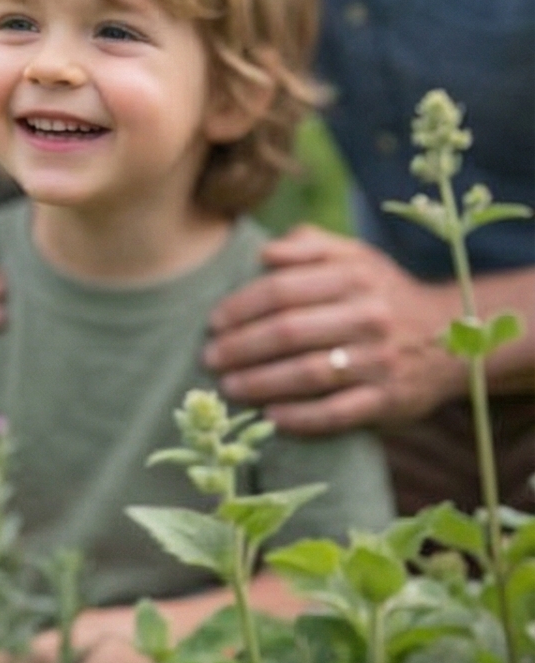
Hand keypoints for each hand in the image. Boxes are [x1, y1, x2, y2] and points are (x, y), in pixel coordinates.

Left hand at [202, 225, 465, 434]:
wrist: (451, 336)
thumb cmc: (380, 293)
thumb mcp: (353, 256)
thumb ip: (307, 245)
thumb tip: (263, 252)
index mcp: (353, 276)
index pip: (281, 290)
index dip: (240, 307)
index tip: (212, 322)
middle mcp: (368, 316)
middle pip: (289, 332)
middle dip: (241, 347)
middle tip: (210, 358)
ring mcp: (381, 360)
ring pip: (309, 373)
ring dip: (261, 383)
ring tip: (229, 387)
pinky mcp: (390, 399)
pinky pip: (339, 412)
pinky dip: (301, 417)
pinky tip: (271, 417)